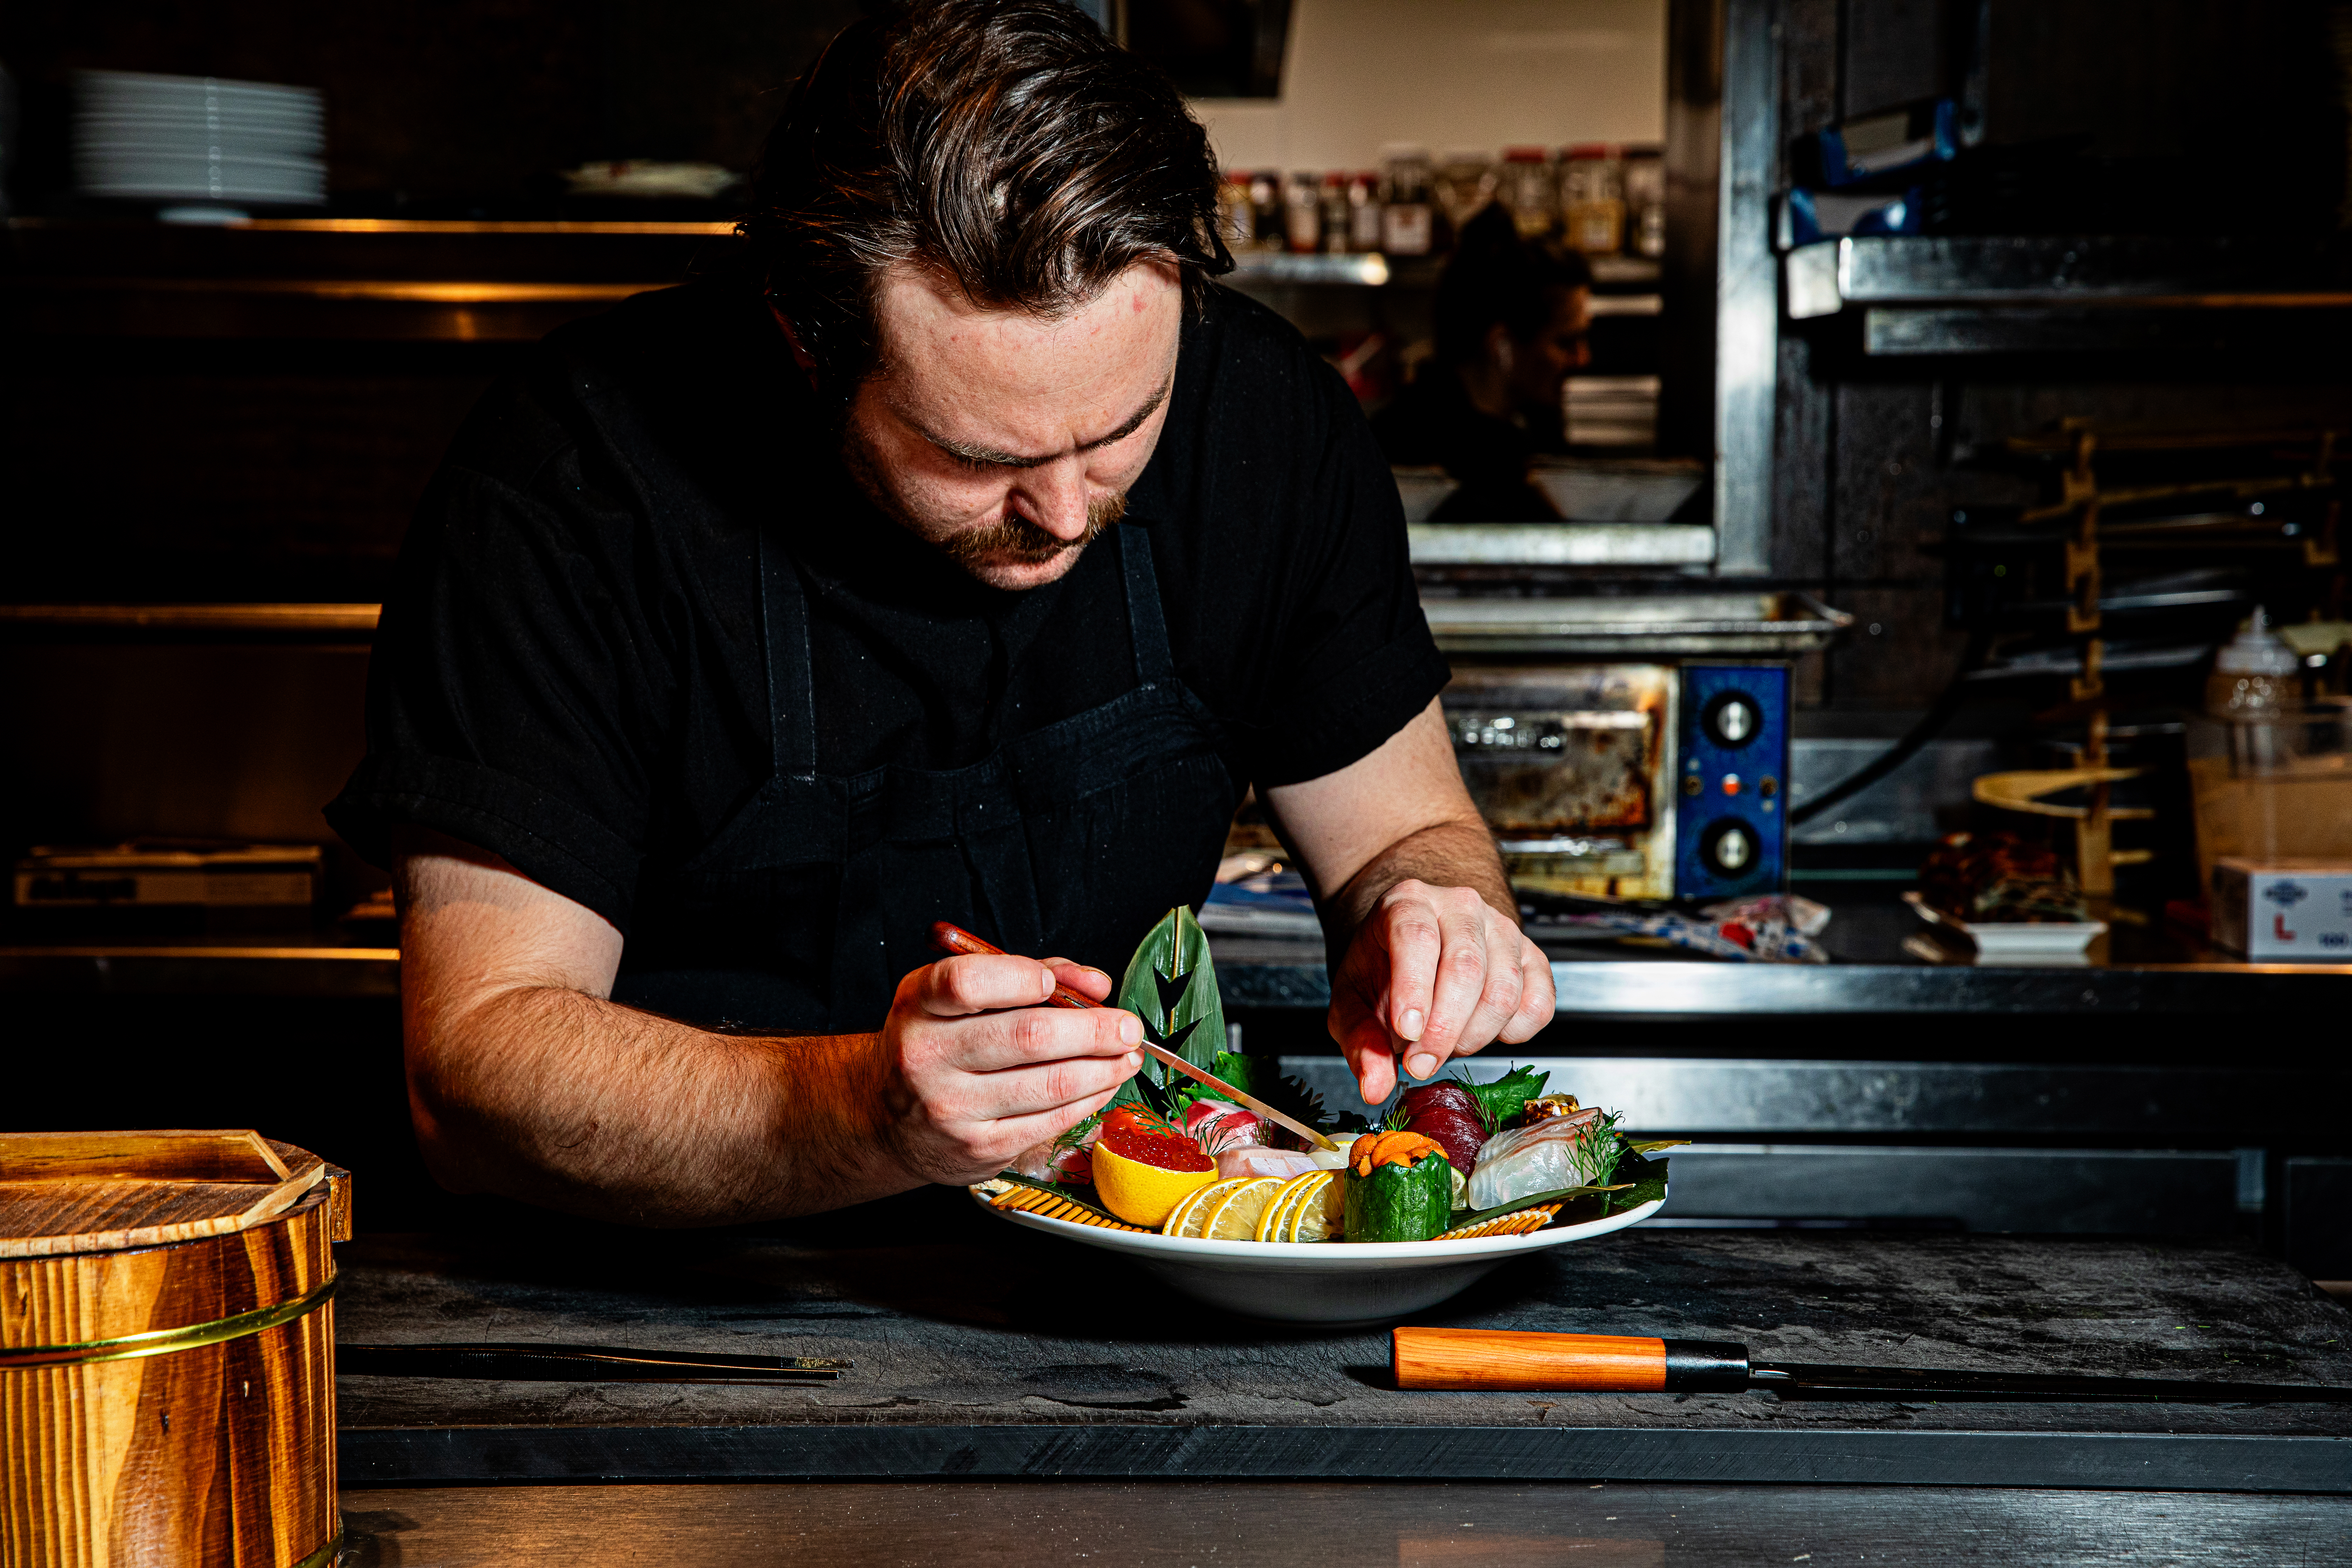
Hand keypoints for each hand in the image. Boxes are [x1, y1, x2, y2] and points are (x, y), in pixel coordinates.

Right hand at [874, 953, 1142, 1185]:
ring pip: (1049, 1084)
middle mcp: (926, 1056)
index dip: (1020, 978)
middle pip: (1027, 1037)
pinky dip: (1088, 1101)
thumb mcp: (962, 996)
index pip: (967, 983)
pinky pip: (1049, 1121)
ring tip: (1127, 1056)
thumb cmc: (938, 1042)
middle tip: (1129, 1027)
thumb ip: (1029, 976)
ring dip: (1103, 1069)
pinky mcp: (976, 1149)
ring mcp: (951, 1108)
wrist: (886, 1117)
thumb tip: (1097, 985)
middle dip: (1095, 1030)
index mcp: (919, 1005)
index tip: (1054, 983)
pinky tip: (1103, 1085)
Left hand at [1327, 879, 1554, 1103]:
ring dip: (1474, 1035)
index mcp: (1408, 903)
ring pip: (1504, 990)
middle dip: (1444, 1030)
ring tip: (1445, 1044)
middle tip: (1420, 1063)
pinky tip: (1481, 1031)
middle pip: (1465, 967)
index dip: (1413, 989)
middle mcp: (1460, 907)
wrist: (1414, 948)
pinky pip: (1538, 1004)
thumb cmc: (1383, 970)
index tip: (1406, 1033)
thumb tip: (1375, 1088)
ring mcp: (1503, 928)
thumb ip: (1361, 1042)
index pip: (1416, 938)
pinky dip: (1513, 1033)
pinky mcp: (1533, 956)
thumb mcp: (1352, 1002)